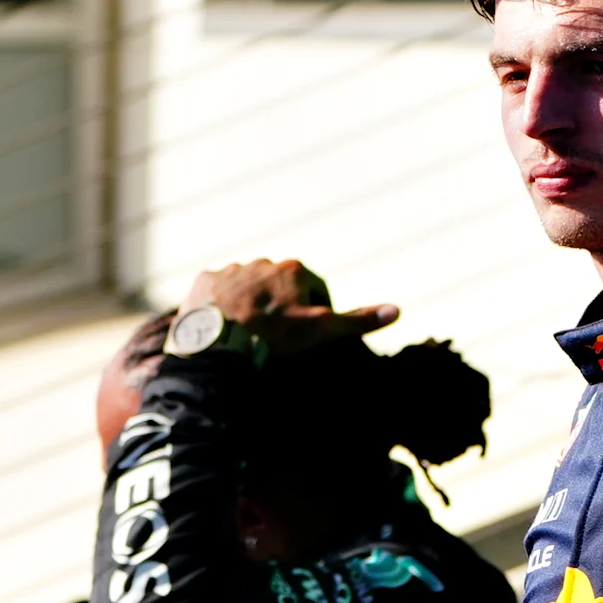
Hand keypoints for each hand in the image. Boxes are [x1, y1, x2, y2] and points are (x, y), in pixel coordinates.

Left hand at [180, 259, 397, 361]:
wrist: (218, 340)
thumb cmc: (273, 336)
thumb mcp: (320, 330)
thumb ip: (357, 320)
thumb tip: (397, 311)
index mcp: (294, 269)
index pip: (315, 289)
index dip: (317, 313)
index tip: (309, 335)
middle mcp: (264, 262)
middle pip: (282, 287)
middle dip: (284, 307)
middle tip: (279, 338)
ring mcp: (233, 269)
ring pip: (250, 288)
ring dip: (254, 305)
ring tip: (250, 334)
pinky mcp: (205, 280)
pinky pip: (219, 291)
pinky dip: (224, 305)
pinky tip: (225, 325)